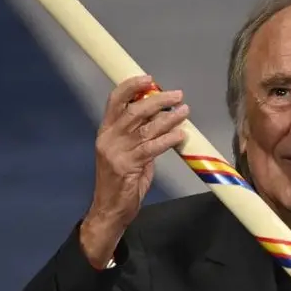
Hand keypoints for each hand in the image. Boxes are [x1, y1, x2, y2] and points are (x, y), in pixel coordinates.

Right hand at [80, 75, 189, 267]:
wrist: (109, 210)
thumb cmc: (120, 183)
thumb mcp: (127, 154)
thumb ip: (140, 137)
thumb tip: (161, 120)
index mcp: (106, 132)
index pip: (115, 100)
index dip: (131, 87)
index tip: (149, 79)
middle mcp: (109, 138)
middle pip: (134, 110)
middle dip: (157, 100)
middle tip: (177, 95)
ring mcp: (116, 152)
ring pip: (145, 128)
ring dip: (168, 118)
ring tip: (184, 112)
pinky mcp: (127, 166)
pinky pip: (151, 148)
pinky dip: (168, 139)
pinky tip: (180, 135)